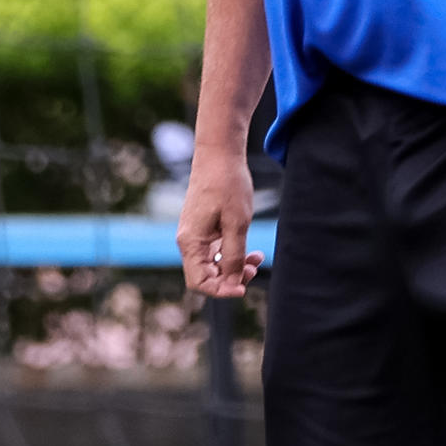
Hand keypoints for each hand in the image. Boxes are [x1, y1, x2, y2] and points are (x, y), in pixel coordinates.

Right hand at [177, 153, 264, 298]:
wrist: (219, 155)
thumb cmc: (227, 185)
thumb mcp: (236, 223)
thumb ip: (233, 255)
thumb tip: (231, 283)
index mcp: (190, 242)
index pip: (199, 282)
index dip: (221, 290)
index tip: (243, 288)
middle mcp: (189, 242)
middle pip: (206, 276)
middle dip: (231, 278)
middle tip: (255, 269)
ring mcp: (196, 235)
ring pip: (213, 265)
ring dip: (235, 267)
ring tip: (257, 258)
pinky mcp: (204, 229)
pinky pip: (216, 251)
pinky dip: (233, 254)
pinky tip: (251, 251)